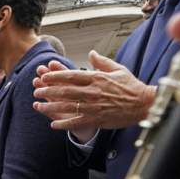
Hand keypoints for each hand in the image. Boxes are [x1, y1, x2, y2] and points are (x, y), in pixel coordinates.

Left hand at [32, 51, 155, 141]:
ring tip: (38, 106)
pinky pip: (76, 122)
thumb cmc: (131, 87)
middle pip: (65, 91)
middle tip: (36, 91)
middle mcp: (92, 92)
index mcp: (96, 78)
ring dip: (51, 107)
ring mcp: (94, 106)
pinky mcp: (96, 119)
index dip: (55, 76)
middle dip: (48, 91)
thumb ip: (102, 62)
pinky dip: (64, 124)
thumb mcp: (118, 69)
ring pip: (67, 107)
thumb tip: (91, 53)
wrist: (143, 104)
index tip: (44, 76)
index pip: (71, 75)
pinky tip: (53, 125)